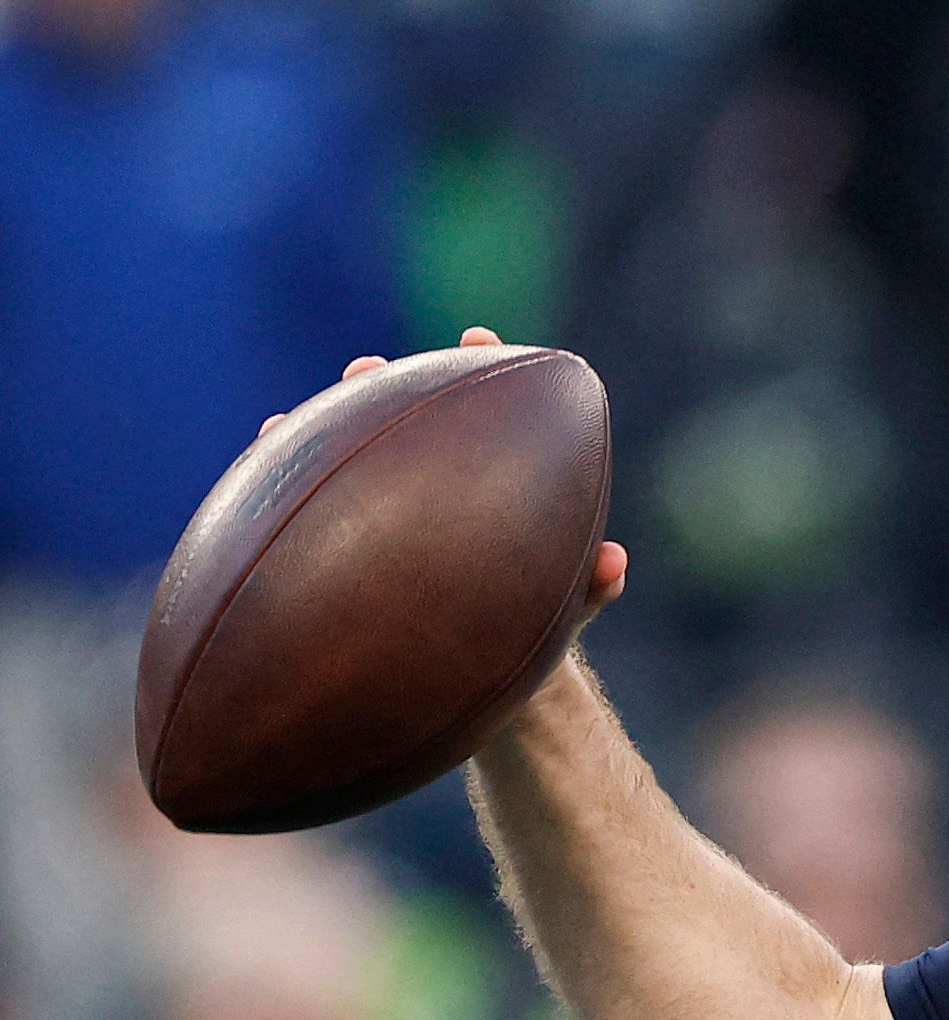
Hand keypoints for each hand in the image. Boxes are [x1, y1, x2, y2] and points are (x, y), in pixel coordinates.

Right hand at [263, 328, 629, 642]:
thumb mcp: (565, 609)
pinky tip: (262, 462)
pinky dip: (284, 482)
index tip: (478, 342)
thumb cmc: (530, 631)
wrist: (482, 676)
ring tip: (287, 423)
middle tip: (368, 371)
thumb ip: (591, 586)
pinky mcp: (342, 545)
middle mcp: (431, 484)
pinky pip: (308, 511)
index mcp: (489, 481)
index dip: (482, 368)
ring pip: (350, 457)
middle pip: (408, 419)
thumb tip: (615, 563)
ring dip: (320, 432)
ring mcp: (381, 511)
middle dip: (387, 389)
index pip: (488, 409)